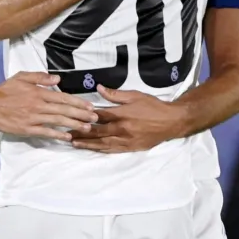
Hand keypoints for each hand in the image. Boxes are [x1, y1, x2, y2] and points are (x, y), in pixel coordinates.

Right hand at [0, 72, 97, 141]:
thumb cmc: (6, 90)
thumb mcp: (22, 77)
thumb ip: (40, 77)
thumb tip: (58, 79)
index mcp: (38, 92)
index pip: (63, 98)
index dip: (78, 103)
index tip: (89, 106)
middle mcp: (38, 105)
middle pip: (64, 110)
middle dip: (81, 115)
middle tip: (95, 118)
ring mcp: (33, 118)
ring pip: (57, 122)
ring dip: (73, 125)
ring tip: (86, 128)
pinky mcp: (27, 129)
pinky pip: (45, 132)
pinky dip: (57, 135)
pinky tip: (68, 137)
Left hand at [69, 86, 183, 152]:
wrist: (171, 121)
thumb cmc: (153, 106)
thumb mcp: (135, 95)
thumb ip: (116, 95)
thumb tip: (99, 88)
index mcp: (122, 114)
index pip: (99, 116)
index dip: (85, 116)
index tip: (72, 115)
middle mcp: (122, 129)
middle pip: (97, 132)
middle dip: (81, 132)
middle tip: (66, 133)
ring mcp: (126, 140)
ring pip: (102, 143)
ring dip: (87, 143)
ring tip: (74, 143)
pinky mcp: (131, 148)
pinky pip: (112, 150)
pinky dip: (100, 150)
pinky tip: (92, 149)